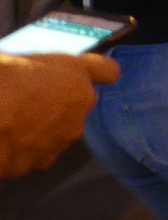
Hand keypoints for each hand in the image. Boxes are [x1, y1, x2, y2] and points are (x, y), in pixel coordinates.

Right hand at [0, 52, 116, 179]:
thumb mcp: (14, 59)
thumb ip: (36, 69)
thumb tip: (29, 73)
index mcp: (76, 74)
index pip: (106, 70)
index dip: (97, 72)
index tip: (87, 75)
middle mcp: (80, 107)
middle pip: (77, 105)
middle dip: (58, 104)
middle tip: (26, 100)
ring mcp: (64, 137)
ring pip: (59, 131)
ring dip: (43, 128)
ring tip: (10, 122)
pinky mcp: (44, 160)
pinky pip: (39, 152)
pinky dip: (26, 149)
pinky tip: (5, 140)